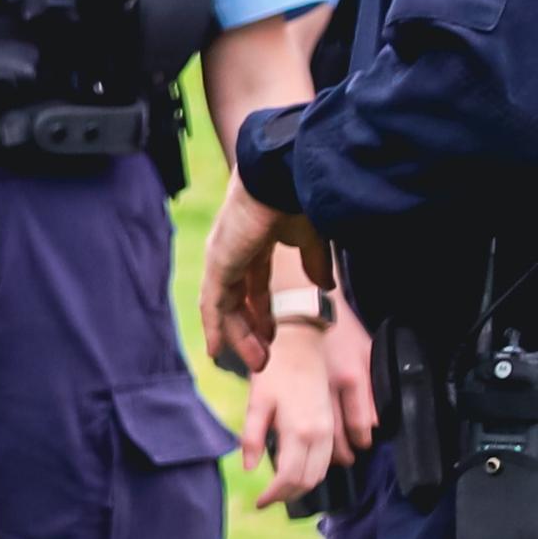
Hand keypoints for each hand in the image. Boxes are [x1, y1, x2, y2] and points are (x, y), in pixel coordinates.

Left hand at [197, 181, 313, 375]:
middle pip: (239, 297)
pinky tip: (218, 349)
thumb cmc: (301, 196)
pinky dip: (215, 327)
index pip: (255, 280)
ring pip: (226, 305)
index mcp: (258, 238)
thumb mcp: (313, 236)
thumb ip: (315, 262)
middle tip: (265, 355)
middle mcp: (236, 249)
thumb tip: (324, 286)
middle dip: (252, 327)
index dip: (262, 308)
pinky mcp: (218, 263)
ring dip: (241, 335)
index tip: (271, 332)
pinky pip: (213, 303)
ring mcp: (223, 256)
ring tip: (259, 361)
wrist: (287, 176)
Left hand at [239, 318, 369, 507]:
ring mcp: (330, 428)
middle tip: (268, 499)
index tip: (259, 503)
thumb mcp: (256, 403)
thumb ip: (251, 437)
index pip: (289, 478)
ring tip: (280, 489)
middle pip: (309, 479)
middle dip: (288, 495)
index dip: (274, 495)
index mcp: (299, 431)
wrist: (303, 343)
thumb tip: (247, 468)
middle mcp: (320, 433)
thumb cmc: (274, 371)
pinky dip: (316, 470)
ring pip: (323, 470)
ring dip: (303, 485)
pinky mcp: (333, 421)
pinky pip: (329, 456)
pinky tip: (298, 470)